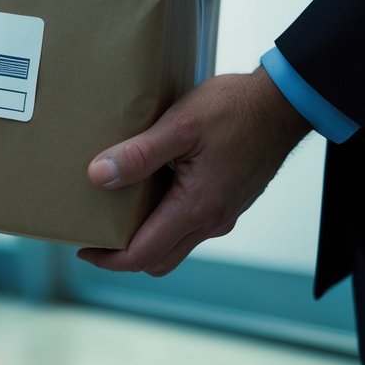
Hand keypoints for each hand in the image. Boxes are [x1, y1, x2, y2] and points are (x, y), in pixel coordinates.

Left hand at [78, 67, 310, 275]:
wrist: (281, 104)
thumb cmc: (234, 110)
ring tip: (117, 212)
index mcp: (196, 208)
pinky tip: (150, 191)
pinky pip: (191, 225)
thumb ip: (139, 155)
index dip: (108, 258)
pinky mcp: (229, 201)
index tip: (83, 248)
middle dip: (123, 255)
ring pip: (176, 244)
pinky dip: (165, 221)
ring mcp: (223, 213)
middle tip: (96, 235)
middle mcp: (212, 221)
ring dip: (146, 237)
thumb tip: (98, 177)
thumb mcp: (180, 126)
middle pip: (159, 259)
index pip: (143, 255)